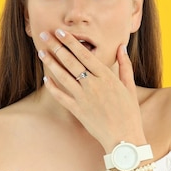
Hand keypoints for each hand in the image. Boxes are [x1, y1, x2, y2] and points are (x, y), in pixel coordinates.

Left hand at [37, 29, 146, 151]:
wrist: (124, 139)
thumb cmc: (129, 113)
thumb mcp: (130, 87)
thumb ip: (124, 66)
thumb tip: (121, 47)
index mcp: (106, 77)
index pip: (85, 54)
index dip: (71, 42)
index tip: (61, 32)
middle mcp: (93, 85)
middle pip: (71, 61)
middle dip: (56, 46)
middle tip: (45, 34)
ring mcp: (83, 98)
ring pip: (63, 76)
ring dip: (51, 62)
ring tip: (41, 51)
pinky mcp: (77, 110)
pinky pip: (61, 96)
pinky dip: (52, 86)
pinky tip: (45, 77)